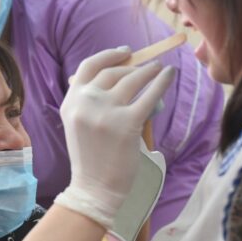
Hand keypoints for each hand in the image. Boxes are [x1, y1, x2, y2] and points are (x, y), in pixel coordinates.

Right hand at [55, 47, 175, 226]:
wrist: (94, 188)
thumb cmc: (90, 159)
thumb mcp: (78, 124)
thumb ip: (88, 102)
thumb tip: (117, 79)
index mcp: (71, 101)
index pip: (88, 67)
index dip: (108, 55)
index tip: (124, 53)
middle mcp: (86, 102)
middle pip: (114, 72)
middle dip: (134, 67)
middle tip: (148, 66)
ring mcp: (106, 111)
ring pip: (132, 80)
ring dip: (149, 70)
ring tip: (159, 69)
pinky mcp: (127, 122)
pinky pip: (149, 95)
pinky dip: (162, 81)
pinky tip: (170, 75)